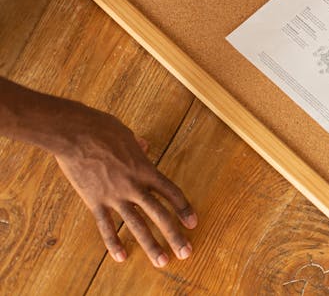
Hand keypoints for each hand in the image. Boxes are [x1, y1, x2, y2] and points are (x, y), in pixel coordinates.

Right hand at [52, 101, 196, 266]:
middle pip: (159, 215)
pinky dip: (114, 242)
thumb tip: (145, 146)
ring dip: (151, 245)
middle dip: (174, 235)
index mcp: (145, 169)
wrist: (75, 134)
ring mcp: (114, 196)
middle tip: (186, 252)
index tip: (193, 222)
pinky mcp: (94, 202)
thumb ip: (139, 146)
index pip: (171, 193)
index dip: (184, 208)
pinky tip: (122, 257)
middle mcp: (134, 186)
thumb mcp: (127, 135)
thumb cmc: (102, 129)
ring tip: (162, 261)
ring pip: (136, 226)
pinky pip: (106, 226)